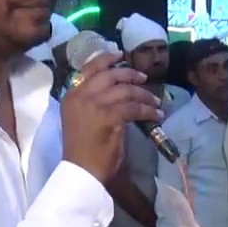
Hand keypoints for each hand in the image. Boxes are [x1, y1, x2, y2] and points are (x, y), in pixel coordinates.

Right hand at [60, 50, 161, 182]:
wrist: (81, 171)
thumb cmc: (83, 150)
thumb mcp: (83, 118)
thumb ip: (95, 102)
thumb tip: (119, 92)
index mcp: (71, 95)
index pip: (89, 68)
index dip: (107, 59)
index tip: (121, 55)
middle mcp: (80, 96)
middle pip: (110, 75)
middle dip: (130, 75)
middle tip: (144, 78)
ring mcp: (94, 105)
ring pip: (125, 91)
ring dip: (144, 95)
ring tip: (155, 101)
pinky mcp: (108, 116)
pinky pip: (133, 108)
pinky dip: (147, 110)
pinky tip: (156, 115)